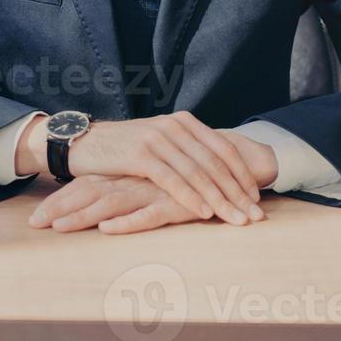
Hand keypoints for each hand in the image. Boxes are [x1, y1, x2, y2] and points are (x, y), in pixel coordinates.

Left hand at [29, 174, 206, 233]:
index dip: (59, 201)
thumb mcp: (148, 185)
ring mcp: (151, 189)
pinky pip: (147, 213)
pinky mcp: (173, 202)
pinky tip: (108, 228)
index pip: (84, 186)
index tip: (34, 219)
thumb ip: (126, 191)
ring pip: (110, 202)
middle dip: (59, 208)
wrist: (226, 162)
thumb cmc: (184, 180)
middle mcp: (134, 180)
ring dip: (82, 216)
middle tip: (34, 224)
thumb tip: (99, 208)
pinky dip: (127, 222)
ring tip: (58, 228)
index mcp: (125, 175)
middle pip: (88, 192)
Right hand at [68, 112, 265, 224]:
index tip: (256, 198)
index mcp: (183, 121)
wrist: (85, 142)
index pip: (223, 149)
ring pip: (198, 173)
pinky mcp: (141, 155)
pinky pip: (173, 180)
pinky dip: (191, 197)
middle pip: (216, 163)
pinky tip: (205, 212)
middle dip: (238, 192)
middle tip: (255, 215)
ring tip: (236, 219)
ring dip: (220, 199)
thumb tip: (216, 172)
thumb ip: (185, 150)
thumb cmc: (124, 148)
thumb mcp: (159, 142)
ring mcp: (157, 139)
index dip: (242, 175)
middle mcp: (174, 126)